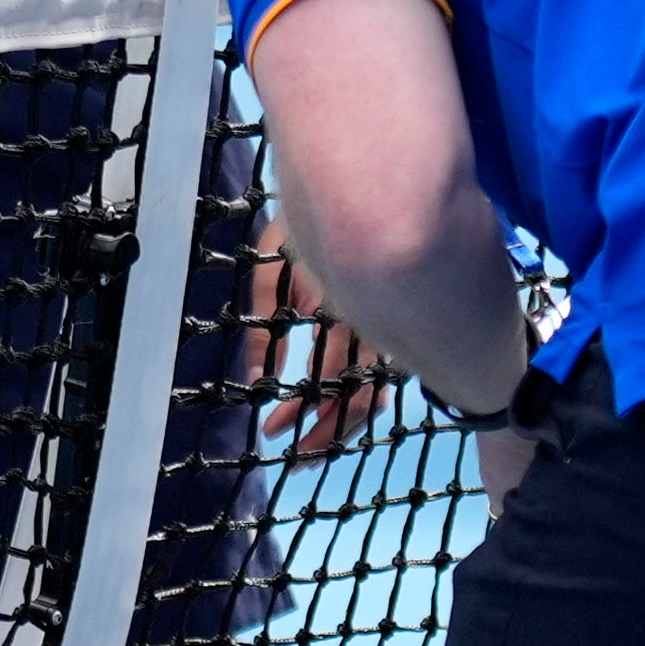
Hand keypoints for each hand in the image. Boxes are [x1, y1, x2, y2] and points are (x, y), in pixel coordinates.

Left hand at [250, 222, 387, 457]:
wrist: (351, 186)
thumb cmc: (303, 224)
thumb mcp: (269, 270)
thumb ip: (263, 327)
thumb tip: (258, 380)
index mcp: (340, 315)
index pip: (327, 383)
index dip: (301, 414)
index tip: (271, 431)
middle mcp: (371, 328)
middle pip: (356, 401)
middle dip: (325, 435)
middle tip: (295, 459)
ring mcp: (385, 330)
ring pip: (373, 394)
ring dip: (343, 426)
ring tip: (310, 450)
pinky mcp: (386, 328)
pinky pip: (380, 378)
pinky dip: (359, 403)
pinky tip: (335, 416)